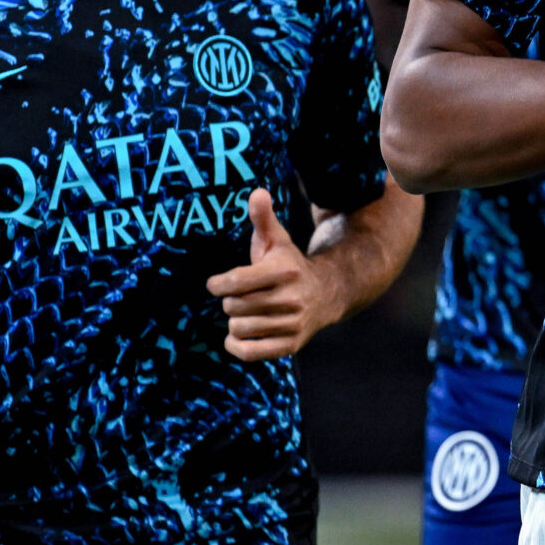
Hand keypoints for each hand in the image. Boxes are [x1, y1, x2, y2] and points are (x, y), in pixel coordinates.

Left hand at [208, 190, 334, 362]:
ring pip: (238, 328)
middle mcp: (291, 299)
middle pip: (234, 306)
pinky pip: (249, 352)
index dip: (218, 284)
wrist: (328, 293)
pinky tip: (239, 334)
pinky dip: (237, 345)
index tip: (216, 284)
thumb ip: (263, 218)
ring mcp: (292, 324)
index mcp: (284, 271)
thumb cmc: (290, 265)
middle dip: (231, 301)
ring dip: (235, 322)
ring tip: (246, 313)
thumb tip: (256, 192)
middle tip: (240, 297)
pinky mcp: (291, 345)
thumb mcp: (278, 240)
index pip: (236, 282)